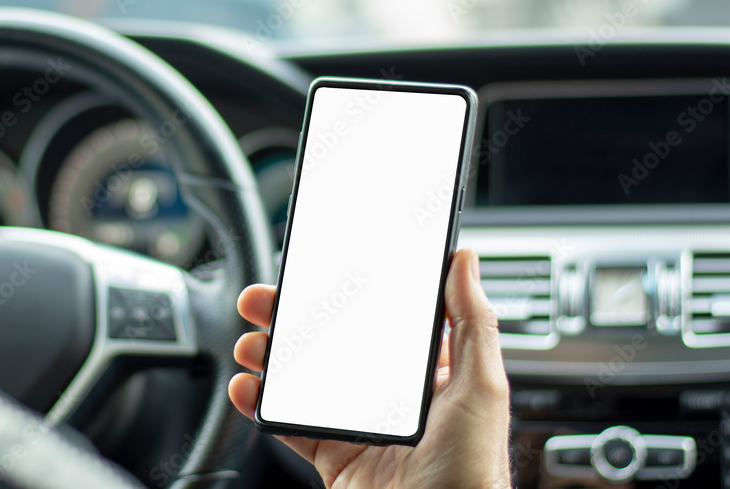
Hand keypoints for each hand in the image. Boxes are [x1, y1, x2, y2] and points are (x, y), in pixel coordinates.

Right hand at [228, 248, 511, 488]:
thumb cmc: (474, 473)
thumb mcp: (481, 388)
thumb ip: (472, 322)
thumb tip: (465, 261)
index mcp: (427, 373)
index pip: (381, 318)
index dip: (348, 291)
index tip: (319, 269)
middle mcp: (390, 395)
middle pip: (331, 343)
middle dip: (292, 318)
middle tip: (264, 301)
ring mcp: (359, 426)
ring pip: (303, 379)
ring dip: (271, 356)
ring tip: (251, 345)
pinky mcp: (335, 456)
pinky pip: (290, 426)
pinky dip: (261, 406)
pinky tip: (248, 388)